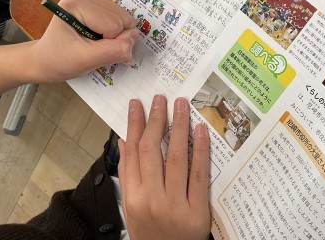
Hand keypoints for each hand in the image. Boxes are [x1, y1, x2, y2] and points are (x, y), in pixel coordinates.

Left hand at [29, 0, 138, 82]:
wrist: (44, 59)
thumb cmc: (59, 61)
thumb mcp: (85, 61)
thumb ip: (114, 50)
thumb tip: (135, 36)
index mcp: (77, 3)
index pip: (115, 25)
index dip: (109, 44)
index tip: (89, 51)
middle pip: (121, 18)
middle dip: (113, 39)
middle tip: (91, 48)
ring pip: (123, 17)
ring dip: (113, 36)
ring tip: (91, 42)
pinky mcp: (95, 0)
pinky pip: (119, 16)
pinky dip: (113, 31)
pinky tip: (95, 36)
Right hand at [118, 96, 210, 239]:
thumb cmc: (151, 234)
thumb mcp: (132, 208)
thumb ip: (128, 175)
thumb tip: (124, 142)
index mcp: (133, 198)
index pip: (132, 153)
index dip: (134, 125)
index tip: (137, 104)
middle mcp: (151, 200)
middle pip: (152, 151)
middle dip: (155, 120)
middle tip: (160, 98)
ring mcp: (175, 205)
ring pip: (175, 158)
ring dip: (177, 127)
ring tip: (180, 105)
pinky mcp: (197, 211)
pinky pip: (198, 174)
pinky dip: (199, 149)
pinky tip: (200, 130)